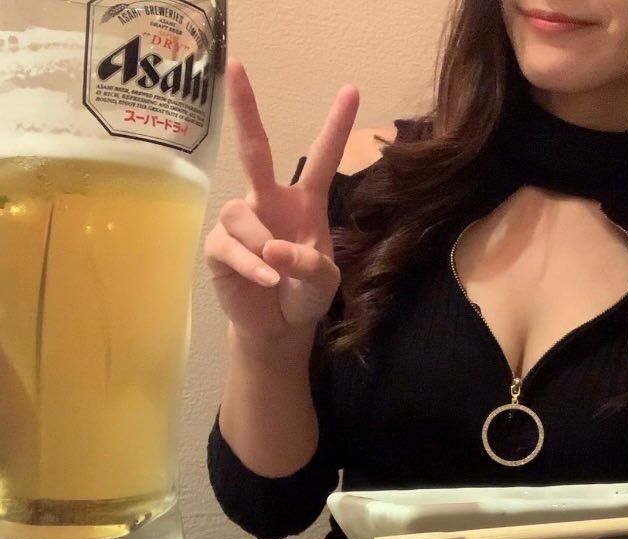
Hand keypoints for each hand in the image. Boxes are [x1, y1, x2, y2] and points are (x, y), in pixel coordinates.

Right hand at [204, 62, 359, 341]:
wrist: (278, 326)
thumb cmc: (305, 294)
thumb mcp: (324, 280)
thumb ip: (309, 263)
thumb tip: (274, 246)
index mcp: (304, 202)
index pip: (321, 157)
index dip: (335, 125)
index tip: (351, 89)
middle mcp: (269, 202)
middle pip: (255, 148)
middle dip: (245, 108)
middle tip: (237, 65)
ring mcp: (241, 222)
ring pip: (241, 213)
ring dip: (261, 244)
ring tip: (276, 272)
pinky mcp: (219, 246)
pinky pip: (229, 244)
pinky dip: (251, 263)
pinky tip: (266, 278)